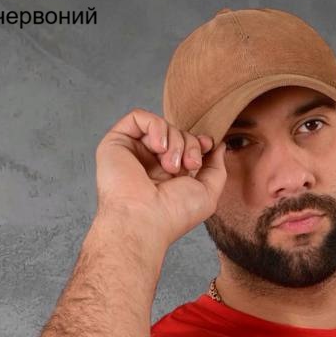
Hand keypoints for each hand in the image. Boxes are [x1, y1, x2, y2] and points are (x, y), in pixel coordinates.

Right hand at [94, 108, 227, 249]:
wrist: (144, 220)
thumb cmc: (173, 214)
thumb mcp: (207, 193)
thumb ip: (216, 169)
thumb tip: (219, 146)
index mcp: (169, 175)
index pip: (186, 145)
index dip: (199, 141)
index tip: (207, 145)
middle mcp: (150, 163)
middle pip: (177, 133)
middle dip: (189, 144)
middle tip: (187, 165)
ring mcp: (133, 152)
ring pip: (161, 125)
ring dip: (174, 141)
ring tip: (169, 165)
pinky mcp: (116, 142)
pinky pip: (139, 116)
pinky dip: (155, 126)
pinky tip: (158, 147)